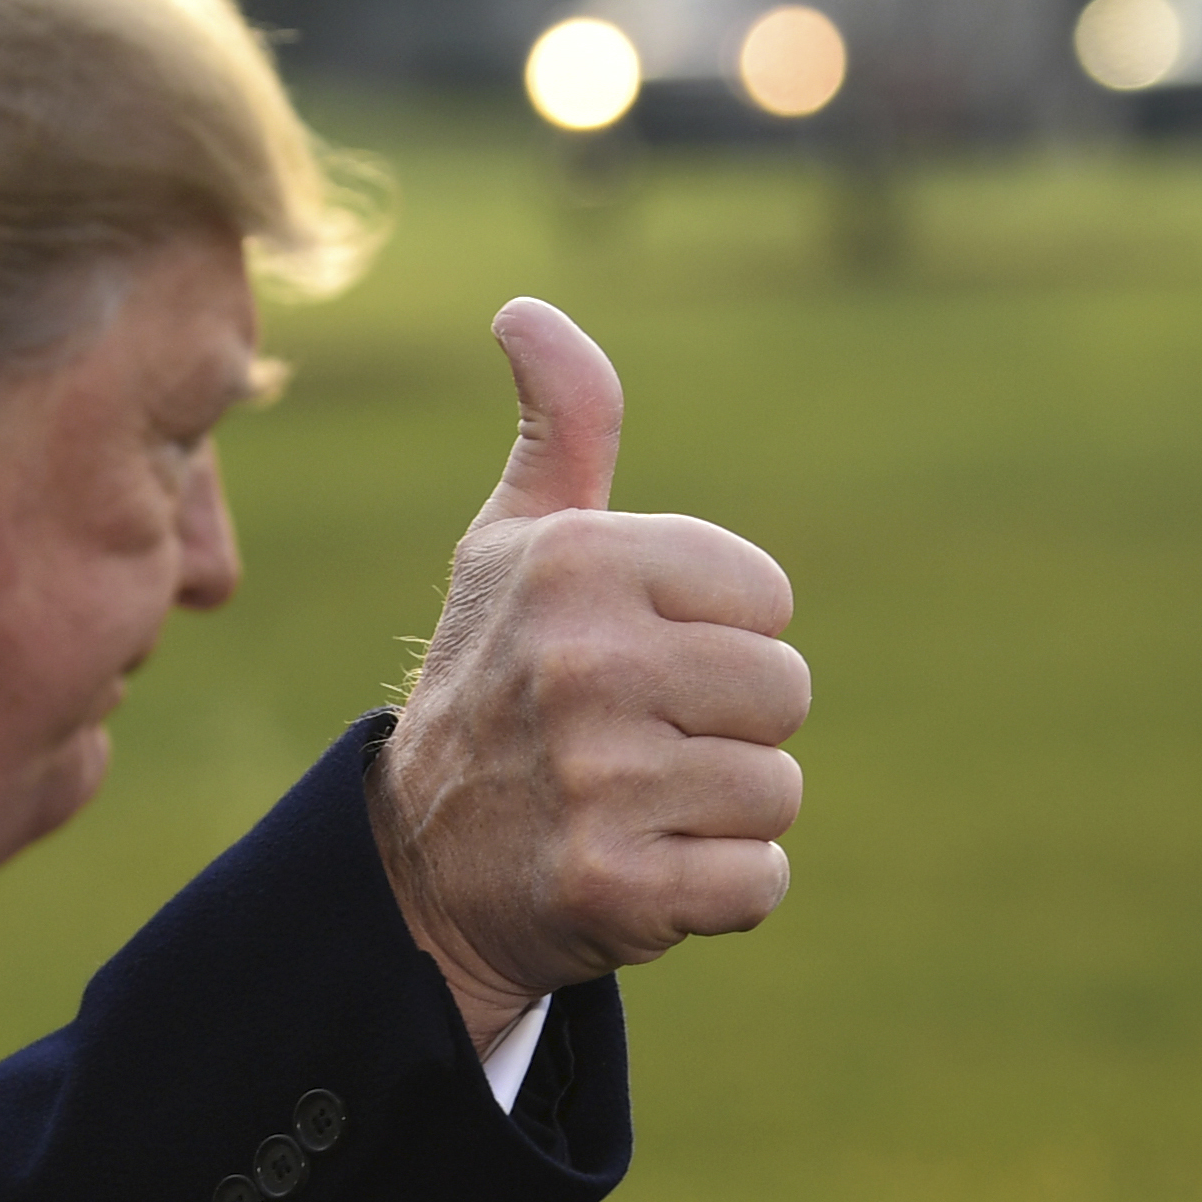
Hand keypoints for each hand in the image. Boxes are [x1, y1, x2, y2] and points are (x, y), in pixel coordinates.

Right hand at [369, 298, 810, 1055]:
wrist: (417, 870)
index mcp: (574, 560)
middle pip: (784, 692)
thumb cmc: (495, 683)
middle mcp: (581, 661)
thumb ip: (560, 424)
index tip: (637, 659)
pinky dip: (719, 892)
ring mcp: (595, 780)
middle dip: (730, 728)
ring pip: (775, 790)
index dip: (720, 634)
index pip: (767, 597)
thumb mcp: (513, 545)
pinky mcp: (614, 887)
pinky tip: (643, 871)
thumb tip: (524, 308)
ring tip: (634, 806)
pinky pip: (760, 882)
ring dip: (722, 812)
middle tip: (638, 744)